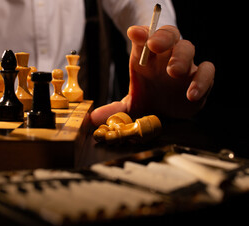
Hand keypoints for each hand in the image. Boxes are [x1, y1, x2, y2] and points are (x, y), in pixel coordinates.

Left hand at [91, 25, 214, 125]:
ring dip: (181, 57)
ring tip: (173, 71)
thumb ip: (114, 110)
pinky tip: (191, 94)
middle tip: (154, 45)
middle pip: (169, 35)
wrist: (165, 114)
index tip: (133, 34)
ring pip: (188, 49)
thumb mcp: (129, 107)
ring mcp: (184, 67)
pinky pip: (207, 72)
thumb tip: (93, 118)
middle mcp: (165, 59)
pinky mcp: (200, 80)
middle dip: (162, 38)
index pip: (144, 39)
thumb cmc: (147, 102)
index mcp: (146, 60)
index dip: (141, 34)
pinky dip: (202, 80)